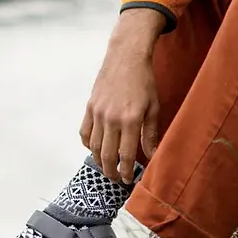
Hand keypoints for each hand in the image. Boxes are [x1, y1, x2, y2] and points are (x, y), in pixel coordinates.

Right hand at [79, 10, 163, 183]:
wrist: (126, 57)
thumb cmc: (144, 82)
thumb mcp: (153, 108)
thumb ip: (151, 135)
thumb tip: (153, 158)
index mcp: (131, 120)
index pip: (126, 155)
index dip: (126, 171)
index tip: (128, 180)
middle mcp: (111, 119)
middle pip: (107, 155)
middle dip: (112, 171)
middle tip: (117, 179)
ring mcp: (98, 113)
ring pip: (93, 147)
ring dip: (99, 161)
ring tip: (107, 167)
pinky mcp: (89, 107)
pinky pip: (84, 133)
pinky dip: (88, 145)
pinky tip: (96, 150)